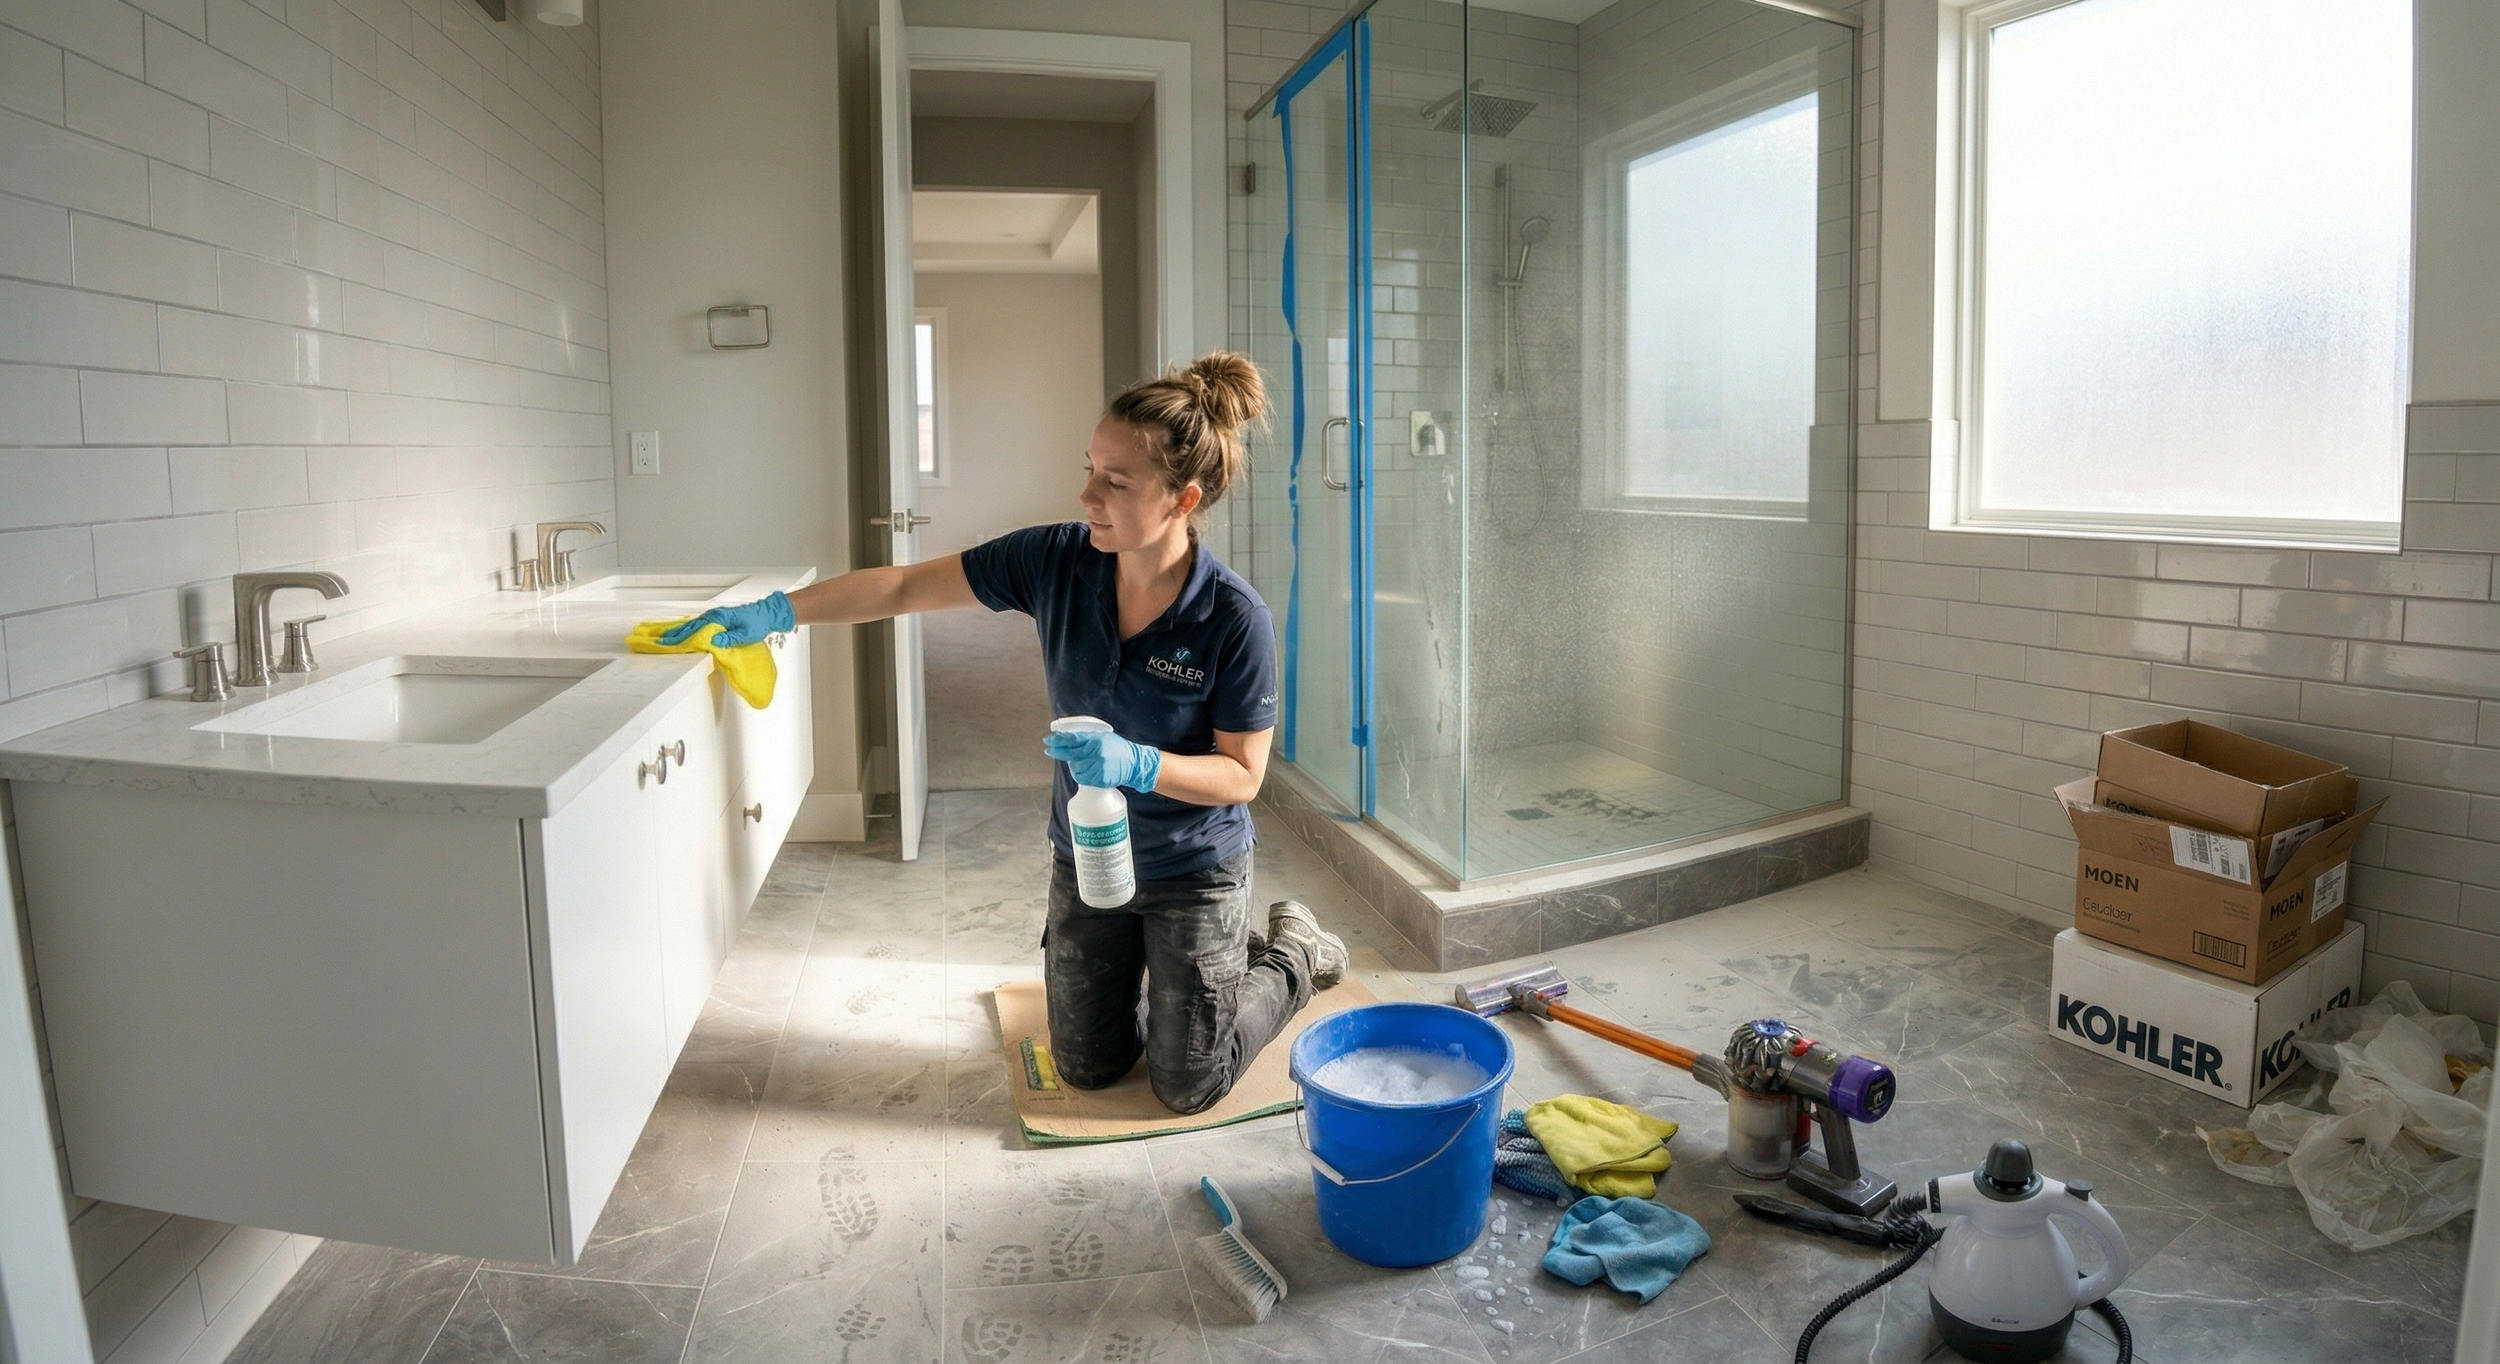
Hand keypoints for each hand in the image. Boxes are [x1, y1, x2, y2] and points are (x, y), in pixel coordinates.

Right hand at [657, 591, 794, 647]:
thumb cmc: (757, 624)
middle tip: (659, 641)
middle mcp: (714, 616)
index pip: (695, 629)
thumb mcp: (745, 634)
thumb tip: (712, 642)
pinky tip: (682, 632)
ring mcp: (714, 616)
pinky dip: (688, 628)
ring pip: (692, 624)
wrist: (766, 614)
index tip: (667, 643)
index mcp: (719, 619)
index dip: (681, 637)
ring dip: (679, 631)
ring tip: (664, 637)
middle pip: (690, 626)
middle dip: (674, 634)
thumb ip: (729, 638)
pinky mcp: (717, 619)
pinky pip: (699, 624)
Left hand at [1044, 727, 1161, 792]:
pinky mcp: (1100, 779)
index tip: (1048, 739)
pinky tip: (1088, 770)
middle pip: (1070, 754)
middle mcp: (1096, 753)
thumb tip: (1066, 738)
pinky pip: (1083, 778)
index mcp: (1097, 740)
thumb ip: (1087, 738)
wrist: (1134, 763)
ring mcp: (1098, 767)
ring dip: (1074, 765)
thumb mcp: (1103, 737)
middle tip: (1049, 750)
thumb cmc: (1117, 748)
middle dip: (1058, 751)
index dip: (1059, 740)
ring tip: (1084, 761)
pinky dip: (1081, 774)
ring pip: (1075, 768)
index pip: (1073, 739)